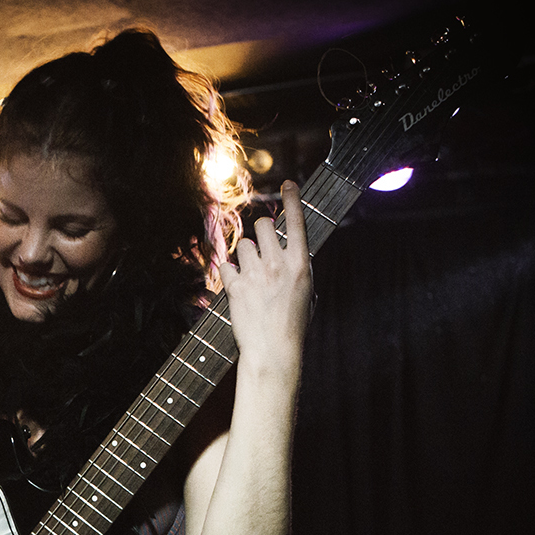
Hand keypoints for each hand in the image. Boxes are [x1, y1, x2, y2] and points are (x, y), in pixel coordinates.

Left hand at [218, 179, 313, 375]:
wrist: (273, 351)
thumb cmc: (293, 326)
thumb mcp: (308, 295)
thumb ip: (298, 270)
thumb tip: (291, 255)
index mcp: (301, 265)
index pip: (298, 223)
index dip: (293, 199)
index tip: (288, 184)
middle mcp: (278, 264)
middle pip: (263, 226)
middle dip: (261, 233)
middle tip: (262, 249)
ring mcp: (255, 274)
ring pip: (243, 244)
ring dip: (245, 255)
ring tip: (251, 276)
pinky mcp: (235, 286)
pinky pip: (226, 265)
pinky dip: (229, 273)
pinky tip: (237, 287)